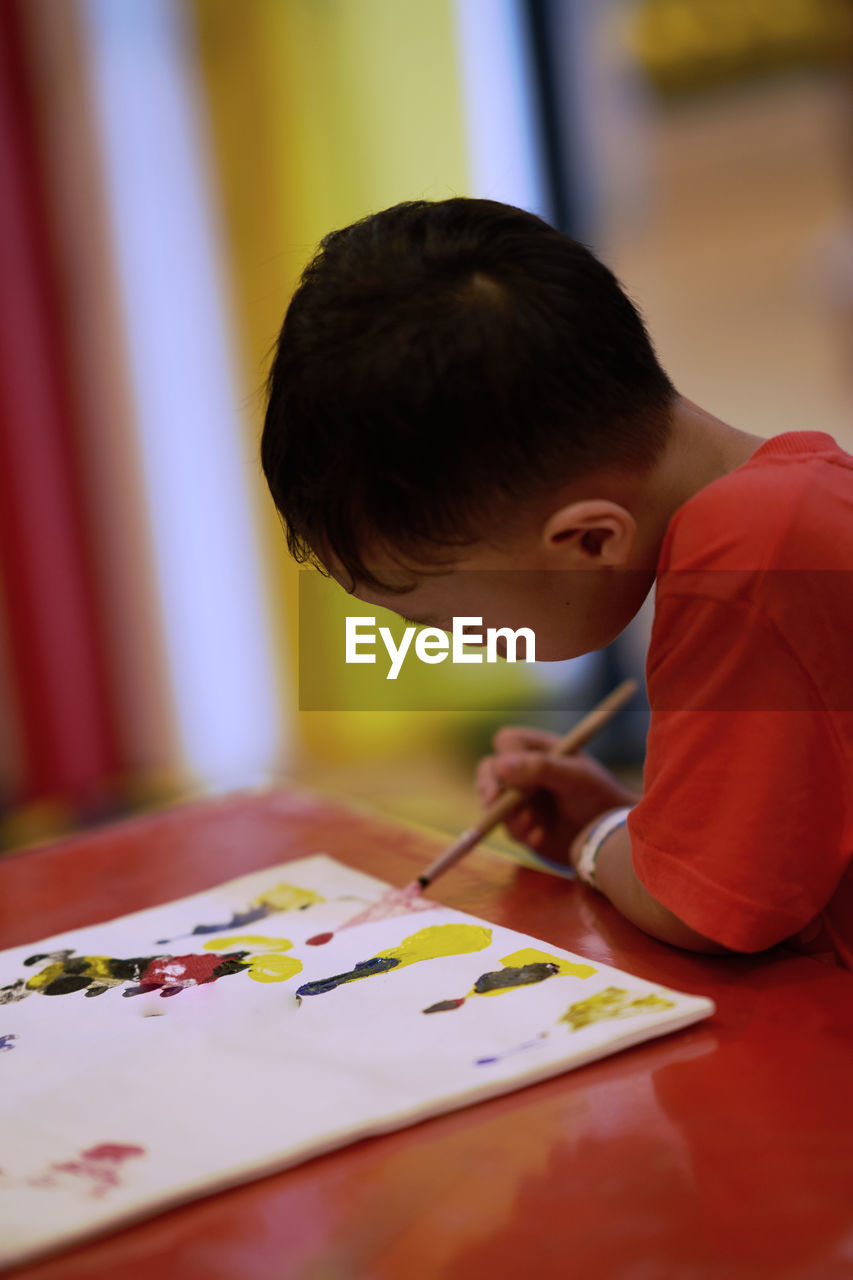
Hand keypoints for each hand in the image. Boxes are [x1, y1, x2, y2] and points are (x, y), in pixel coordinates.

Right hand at [475, 726, 640, 863]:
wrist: (611, 837)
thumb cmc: (600, 796)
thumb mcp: (575, 778)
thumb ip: (540, 768)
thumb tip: (500, 765)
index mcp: (540, 749)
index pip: (507, 742)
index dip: (505, 756)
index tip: (510, 776)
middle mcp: (525, 771)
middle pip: (489, 769)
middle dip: (490, 786)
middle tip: (493, 800)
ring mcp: (521, 798)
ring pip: (492, 800)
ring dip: (508, 814)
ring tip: (533, 825)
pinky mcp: (521, 824)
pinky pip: (506, 826)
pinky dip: (519, 832)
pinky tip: (540, 837)